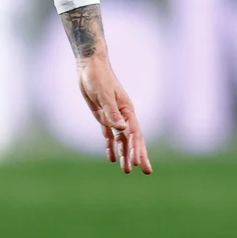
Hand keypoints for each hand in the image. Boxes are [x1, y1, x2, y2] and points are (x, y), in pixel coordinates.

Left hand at [77, 55, 151, 173]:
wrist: (90, 66)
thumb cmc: (98, 77)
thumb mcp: (104, 95)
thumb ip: (112, 112)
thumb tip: (123, 129)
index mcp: (127, 111)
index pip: (135, 134)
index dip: (137, 150)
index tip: (138, 164)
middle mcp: (124, 115)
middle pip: (133, 139)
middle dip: (138, 155)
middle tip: (146, 171)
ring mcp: (114, 116)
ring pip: (122, 140)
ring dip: (125, 154)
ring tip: (127, 171)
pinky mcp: (103, 115)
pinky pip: (109, 135)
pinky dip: (111, 146)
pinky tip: (112, 158)